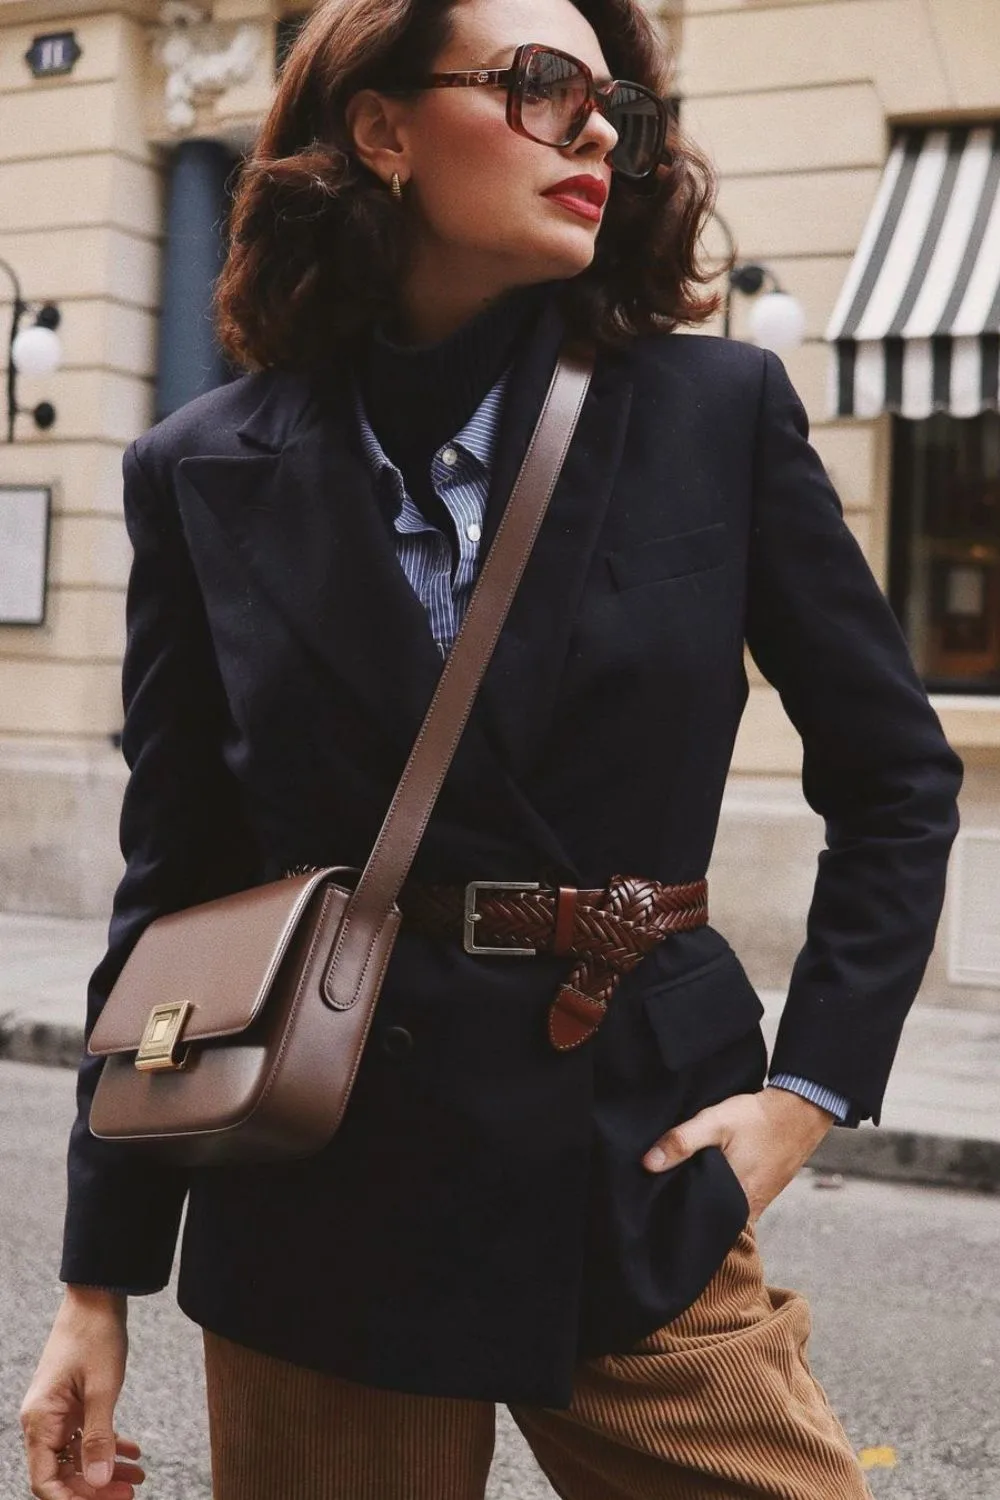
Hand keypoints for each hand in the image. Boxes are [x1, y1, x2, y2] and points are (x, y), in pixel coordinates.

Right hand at [20, 1287, 144, 1498]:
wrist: (97, 1298)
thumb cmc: (94, 1337)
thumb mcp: (102, 1389)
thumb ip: (99, 1438)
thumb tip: (98, 1481)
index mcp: (41, 1420)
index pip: (45, 1480)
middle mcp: (43, 1420)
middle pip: (63, 1472)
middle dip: (95, 1487)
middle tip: (129, 1494)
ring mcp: (57, 1411)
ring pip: (78, 1455)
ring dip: (106, 1468)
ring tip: (138, 1478)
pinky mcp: (72, 1402)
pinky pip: (86, 1435)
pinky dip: (108, 1445)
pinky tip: (133, 1452)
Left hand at [642, 1087, 835, 1221]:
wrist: (799, 1112)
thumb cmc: (757, 1118)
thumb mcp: (714, 1122)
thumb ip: (682, 1142)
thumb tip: (648, 1163)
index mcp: (733, 1202)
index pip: (698, 1228)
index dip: (677, 1224)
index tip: (656, 1218)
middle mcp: (747, 1211)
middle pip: (708, 1223)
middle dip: (687, 1215)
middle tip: (660, 1204)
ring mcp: (756, 1205)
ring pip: (721, 1215)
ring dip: (703, 1205)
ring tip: (678, 1193)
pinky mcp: (760, 1195)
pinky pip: (734, 1206)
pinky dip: (718, 1198)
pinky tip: (705, 1183)